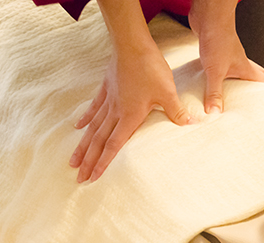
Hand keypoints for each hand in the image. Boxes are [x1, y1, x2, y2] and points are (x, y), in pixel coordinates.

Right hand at [70, 46, 192, 182]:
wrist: (132, 44)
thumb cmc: (150, 69)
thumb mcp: (168, 92)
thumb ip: (176, 112)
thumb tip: (190, 124)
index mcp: (129, 116)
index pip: (114, 145)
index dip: (104, 163)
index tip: (93, 177)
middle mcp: (115, 112)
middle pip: (98, 141)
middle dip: (88, 161)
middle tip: (78, 177)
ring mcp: (108, 100)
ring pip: (92, 128)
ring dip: (83, 146)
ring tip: (73, 160)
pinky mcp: (106, 89)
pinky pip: (94, 109)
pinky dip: (86, 119)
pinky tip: (78, 128)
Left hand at [188, 0, 263, 114]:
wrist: (208, 16)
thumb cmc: (218, 38)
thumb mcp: (216, 71)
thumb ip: (215, 92)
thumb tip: (215, 113)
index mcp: (247, 68)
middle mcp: (240, 64)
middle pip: (253, 80)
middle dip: (256, 93)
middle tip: (258, 106)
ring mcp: (229, 59)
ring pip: (237, 78)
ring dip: (238, 88)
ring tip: (236, 102)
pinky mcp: (217, 56)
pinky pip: (221, 73)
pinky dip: (221, 81)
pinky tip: (214, 87)